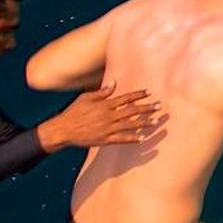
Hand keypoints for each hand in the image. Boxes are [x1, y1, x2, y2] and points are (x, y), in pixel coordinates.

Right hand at [38, 86, 163, 151]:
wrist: (63, 130)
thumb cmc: (73, 112)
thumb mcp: (86, 98)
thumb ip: (102, 92)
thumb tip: (114, 83)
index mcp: (105, 105)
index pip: (125, 98)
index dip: (138, 95)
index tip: (149, 92)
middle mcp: (108, 116)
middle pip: (131, 111)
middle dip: (146, 108)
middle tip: (159, 106)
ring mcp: (107, 128)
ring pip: (129, 125)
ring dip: (143, 123)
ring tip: (155, 122)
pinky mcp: (104, 140)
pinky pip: (121, 139)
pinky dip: (132, 138)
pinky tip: (142, 138)